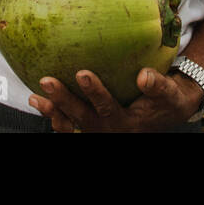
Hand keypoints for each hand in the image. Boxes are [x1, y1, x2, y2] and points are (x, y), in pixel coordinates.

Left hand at [28, 68, 201, 132]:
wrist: (164, 114)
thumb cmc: (167, 99)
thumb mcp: (170, 93)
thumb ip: (158, 85)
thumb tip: (143, 76)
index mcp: (127, 122)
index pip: (108, 107)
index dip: (94, 92)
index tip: (82, 73)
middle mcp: (109, 130)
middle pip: (82, 117)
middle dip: (63, 100)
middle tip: (47, 81)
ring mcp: (98, 131)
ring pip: (71, 125)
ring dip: (52, 112)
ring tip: (34, 98)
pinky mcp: (91, 128)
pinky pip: (69, 127)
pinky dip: (54, 117)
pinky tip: (38, 102)